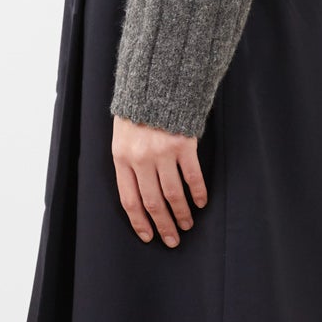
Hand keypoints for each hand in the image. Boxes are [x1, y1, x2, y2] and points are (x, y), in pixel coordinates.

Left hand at [112, 116, 207, 246]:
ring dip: (182, 213)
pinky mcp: (183, 144)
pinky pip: (192, 176)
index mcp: (121, 158)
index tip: (148, 236)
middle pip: (152, 202)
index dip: (139, 222)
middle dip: (163, 225)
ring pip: (173, 194)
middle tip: (172, 240)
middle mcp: (140, 159)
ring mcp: (163, 152)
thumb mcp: (121, 136)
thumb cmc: (137, 111)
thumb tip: (137, 196)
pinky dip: (197, 192)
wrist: (155, 81)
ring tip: (187, 225)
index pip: (129, 200)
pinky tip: (201, 202)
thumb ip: (127, 163)